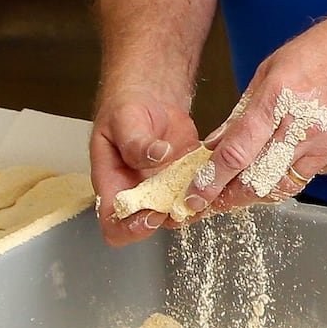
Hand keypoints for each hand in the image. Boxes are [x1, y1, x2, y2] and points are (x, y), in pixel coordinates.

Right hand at [90, 86, 200, 246]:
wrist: (151, 99)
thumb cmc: (126, 108)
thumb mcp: (124, 119)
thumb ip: (135, 141)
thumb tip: (156, 155)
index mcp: (112, 183)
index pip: (113, 222)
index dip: (129, 229)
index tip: (151, 214)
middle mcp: (137, 193)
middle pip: (148, 226)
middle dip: (167, 218)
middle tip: (183, 199)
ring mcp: (162, 190)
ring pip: (178, 214)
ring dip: (191, 207)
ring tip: (203, 187)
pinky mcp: (185, 182)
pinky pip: (197, 197)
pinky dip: (207, 192)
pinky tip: (214, 176)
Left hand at [193, 9, 326, 215]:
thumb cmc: (326, 50)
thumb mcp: (272, 68)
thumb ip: (243, 111)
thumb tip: (216, 144)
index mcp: (278, 99)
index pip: (236, 152)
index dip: (210, 181)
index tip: (193, 198)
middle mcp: (304, 127)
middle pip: (258, 181)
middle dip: (229, 198)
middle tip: (210, 205)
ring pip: (284, 185)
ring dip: (259, 191)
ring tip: (241, 190)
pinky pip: (311, 173)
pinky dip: (293, 170)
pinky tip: (294, 154)